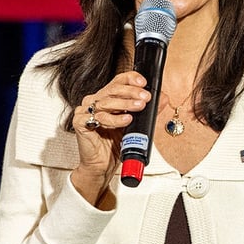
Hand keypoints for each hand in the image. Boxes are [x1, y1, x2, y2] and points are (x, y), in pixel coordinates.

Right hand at [71, 71, 151, 205]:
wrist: (102, 165)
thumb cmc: (114, 144)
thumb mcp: (135, 124)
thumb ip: (148, 111)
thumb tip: (163, 98)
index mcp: (107, 97)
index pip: (118, 81)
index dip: (131, 79)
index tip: (144, 83)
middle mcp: (95, 101)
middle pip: (113, 89)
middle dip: (132, 92)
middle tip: (145, 97)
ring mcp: (86, 111)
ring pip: (106, 102)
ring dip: (125, 104)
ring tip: (139, 107)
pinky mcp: (80, 123)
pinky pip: (97, 118)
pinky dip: (114, 119)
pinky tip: (126, 120)